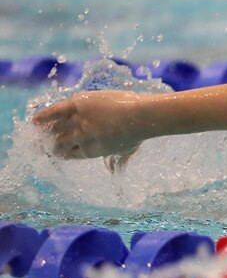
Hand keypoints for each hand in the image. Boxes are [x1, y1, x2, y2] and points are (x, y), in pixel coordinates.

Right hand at [32, 90, 147, 159]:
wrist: (139, 117)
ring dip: (44, 131)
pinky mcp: (77, 106)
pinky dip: (44, 116)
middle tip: (37, 145)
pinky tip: (35, 120)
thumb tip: (116, 172)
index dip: (61, 153)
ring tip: (35, 132)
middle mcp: (80, 139)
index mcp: (90, 151)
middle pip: (58, 143)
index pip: (69, 154)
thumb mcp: (127, 152)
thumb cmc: (137, 134)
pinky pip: (55, 111)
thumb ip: (118, 162)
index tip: (55, 153)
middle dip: (47, 145)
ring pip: (55, 128)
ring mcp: (77, 121)